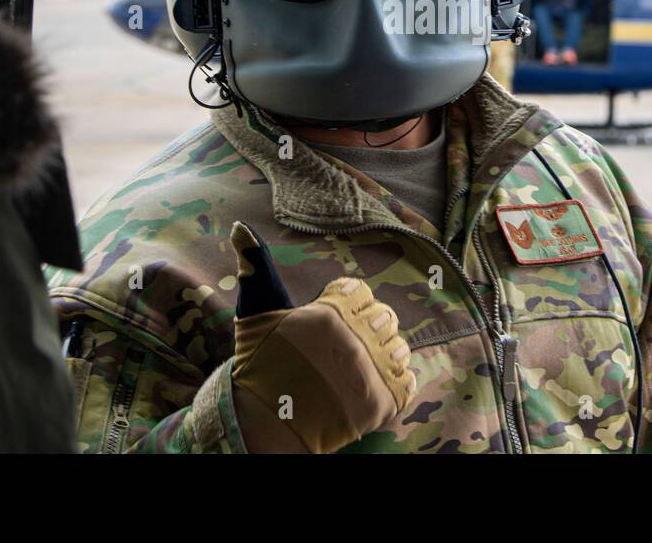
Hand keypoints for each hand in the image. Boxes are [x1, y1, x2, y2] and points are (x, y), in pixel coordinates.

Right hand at [227, 222, 415, 452]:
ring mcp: (371, 372)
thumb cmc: (260, 366)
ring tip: (359, 365)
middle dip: (367, 326)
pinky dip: (397, 382)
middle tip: (343, 345)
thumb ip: (257, 268)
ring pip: (401, 347)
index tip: (331, 318)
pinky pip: (409, 381)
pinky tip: (373, 384)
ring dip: (385, 353)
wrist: (266, 425)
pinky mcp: (384, 403)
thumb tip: (241, 227)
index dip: (347, 302)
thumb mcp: (256, 313)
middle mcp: (355, 339)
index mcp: (329, 313)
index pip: (361, 291)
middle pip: (384, 316)